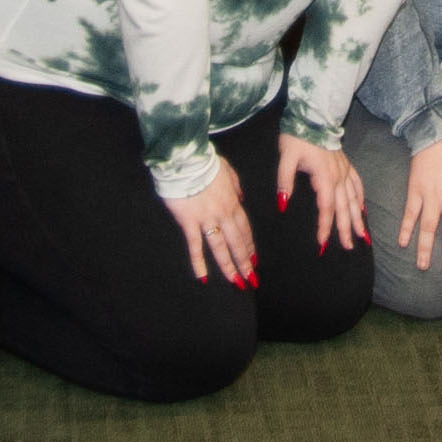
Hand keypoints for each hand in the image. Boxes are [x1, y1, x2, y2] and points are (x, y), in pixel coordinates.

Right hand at [161, 161, 254, 286]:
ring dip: (229, 266)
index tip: (254, 260)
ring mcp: (206, 218)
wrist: (187, 159)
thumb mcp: (228, 170)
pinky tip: (203, 278)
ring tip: (236, 282)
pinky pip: (195, 245)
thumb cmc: (206, 162)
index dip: (249, 246)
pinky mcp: (189, 221)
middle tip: (251, 279)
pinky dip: (199, 263)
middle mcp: (223, 213)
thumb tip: (241, 198)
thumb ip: (236, 186)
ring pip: (221, 247)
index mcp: (232, 202)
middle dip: (245, 262)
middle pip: (237, 242)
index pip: (244, 229)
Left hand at [277, 133, 366, 253]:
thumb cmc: (297, 136)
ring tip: (362, 236)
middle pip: (344, 208)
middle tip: (350, 248)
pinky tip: (362, 209)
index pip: (326, 208)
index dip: (325, 228)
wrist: (313, 115)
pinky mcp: (346, 164)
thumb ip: (284, 181)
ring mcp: (344, 170)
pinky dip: (361, 198)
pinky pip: (357, 184)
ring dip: (358, 218)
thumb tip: (282, 205)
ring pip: (354, 199)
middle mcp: (338, 176)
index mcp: (324, 176)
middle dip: (346, 229)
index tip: (323, 245)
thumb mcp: (286, 157)